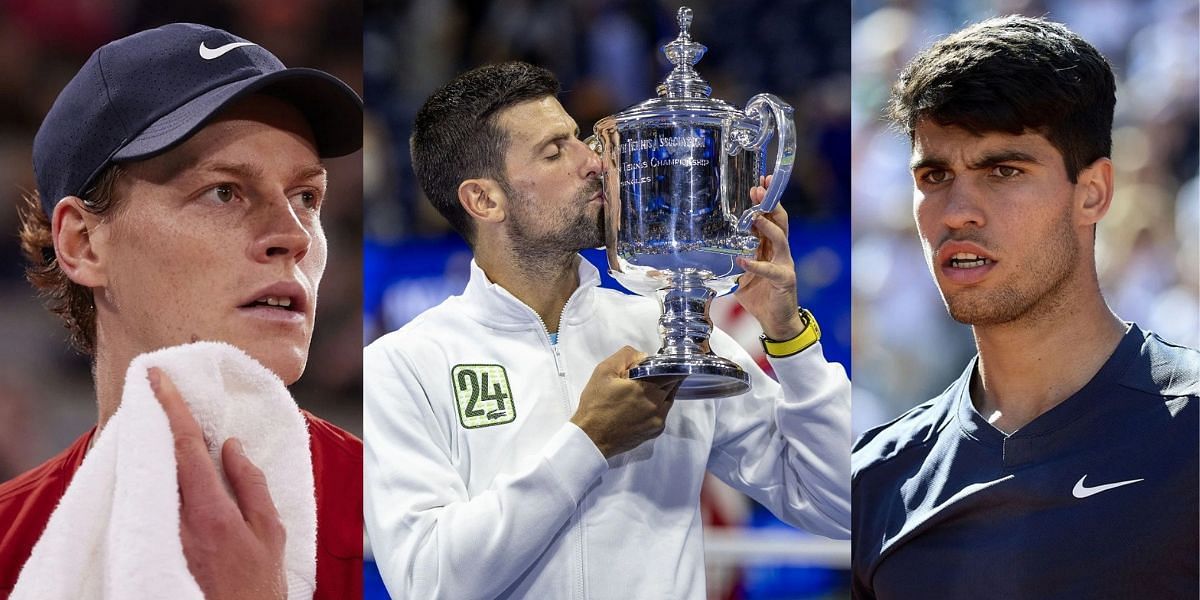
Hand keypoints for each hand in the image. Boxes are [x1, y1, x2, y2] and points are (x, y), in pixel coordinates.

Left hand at [149, 368, 285, 599]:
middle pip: (160, 456)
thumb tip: (232, 447)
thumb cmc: (258, 585)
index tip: (158, 377)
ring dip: (155, 442)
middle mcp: (178, 520)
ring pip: (153, 475)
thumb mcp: (271, 533)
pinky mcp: (156, 544)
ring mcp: (162, 533)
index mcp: (210, 511)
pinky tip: (159, 459)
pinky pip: (152, 496)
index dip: (172, 407)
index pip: (185, 447)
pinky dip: (155, 470)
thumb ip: (252, 485)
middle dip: (156, 416)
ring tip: (159, 414)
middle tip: (152, 384)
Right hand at [570, 346, 683, 457]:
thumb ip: (626, 356)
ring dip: (661, 391)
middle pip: (672, 384)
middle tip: (647, 376)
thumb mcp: (604, 371)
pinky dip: (656, 406)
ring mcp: (659, 419)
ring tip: (642, 391)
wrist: (591, 438)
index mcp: (647, 387)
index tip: (660, 362)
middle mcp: (658, 404)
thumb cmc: (596, 405)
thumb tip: (643, 357)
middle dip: (664, 377)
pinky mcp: (656, 430)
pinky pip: (663, 412)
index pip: (671, 371)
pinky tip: (640, 406)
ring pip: (669, 398)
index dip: (667, 364)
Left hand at [735, 175, 805, 340]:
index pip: (770, 219)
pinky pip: (771, 270)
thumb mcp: (741, 275)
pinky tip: (744, 261)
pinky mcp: (785, 280)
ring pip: (780, 239)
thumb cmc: (760, 297)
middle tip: (759, 190)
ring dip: (767, 226)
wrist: (776, 322)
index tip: (757, 186)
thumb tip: (706, 252)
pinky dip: (757, 265)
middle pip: (779, 222)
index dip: (765, 203)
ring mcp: (784, 264)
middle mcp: (780, 253)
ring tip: (755, 217)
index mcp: (770, 248)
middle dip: (770, 204)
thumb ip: (732, 260)